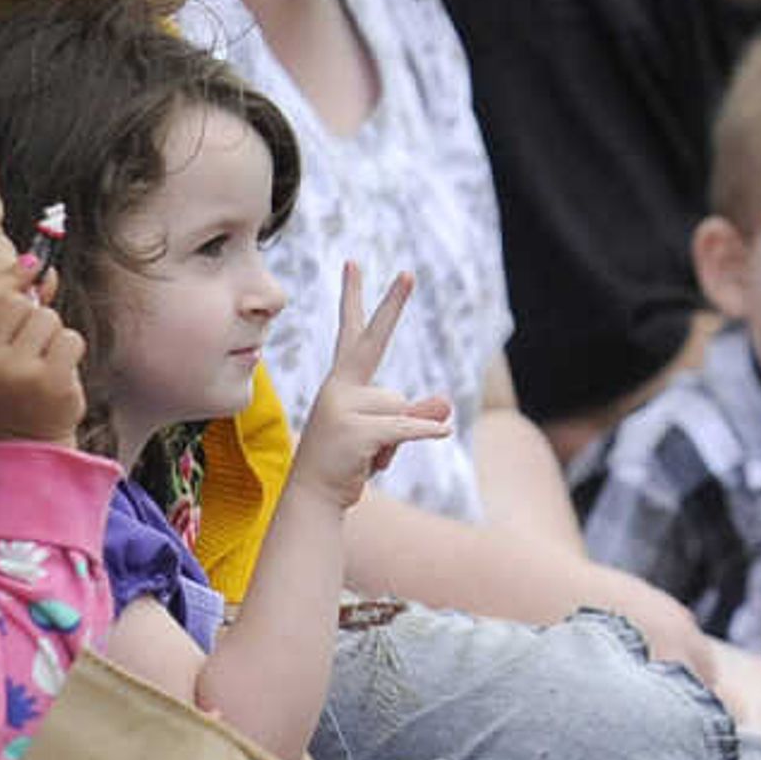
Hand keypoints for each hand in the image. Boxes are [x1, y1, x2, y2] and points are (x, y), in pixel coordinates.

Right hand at [0, 253, 88, 444]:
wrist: (27, 439)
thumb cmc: (15, 386)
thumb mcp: (0, 348)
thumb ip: (18, 305)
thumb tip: (38, 263)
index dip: (11, 276)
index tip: (31, 269)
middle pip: (17, 302)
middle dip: (34, 313)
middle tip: (33, 342)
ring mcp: (14, 371)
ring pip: (47, 318)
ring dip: (54, 334)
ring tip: (45, 361)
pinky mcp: (48, 379)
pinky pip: (69, 338)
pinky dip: (71, 349)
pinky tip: (60, 371)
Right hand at [288, 265, 456, 512]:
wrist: (315, 497)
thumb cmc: (349, 461)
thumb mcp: (385, 433)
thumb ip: (413, 415)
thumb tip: (445, 406)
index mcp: (343, 381)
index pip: (353, 332)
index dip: (354, 298)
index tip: (353, 263)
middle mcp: (340, 387)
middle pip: (370, 339)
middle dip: (390, 305)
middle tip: (409, 272)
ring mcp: (344, 407)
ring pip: (402, 408)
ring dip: (400, 436)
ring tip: (370, 455)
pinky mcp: (356, 430)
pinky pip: (407, 426)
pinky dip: (426, 432)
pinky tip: (441, 435)